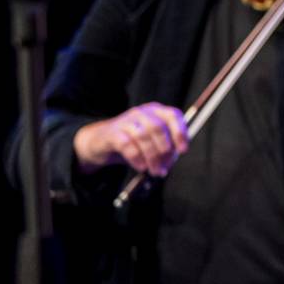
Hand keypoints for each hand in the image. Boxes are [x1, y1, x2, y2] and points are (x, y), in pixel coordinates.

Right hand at [72, 102, 188, 175]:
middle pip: (157, 127)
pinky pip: (127, 145)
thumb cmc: (132, 142)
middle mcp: (142, 112)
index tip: (183, 150)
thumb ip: (164, 149)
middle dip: (164, 150)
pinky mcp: (113, 133)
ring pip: (143, 136)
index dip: (180, 133)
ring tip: (154, 171)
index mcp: (156, 111)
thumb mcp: (151, 142)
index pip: (173, 115)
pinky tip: (141, 167)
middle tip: (165, 167)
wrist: (101, 142)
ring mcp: (126, 121)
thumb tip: (171, 161)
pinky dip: (137, 158)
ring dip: (152, 157)